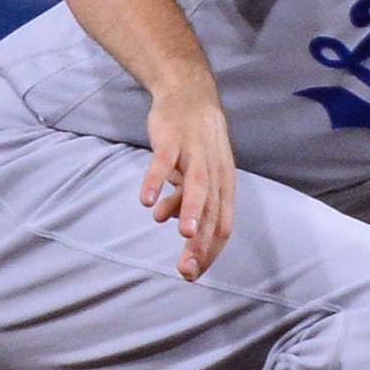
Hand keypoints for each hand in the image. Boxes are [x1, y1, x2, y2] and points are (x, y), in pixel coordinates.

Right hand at [143, 89, 238, 277]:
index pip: (222, 224)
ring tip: (183, 234)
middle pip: (212, 211)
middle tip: (185, 269)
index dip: (210, 251)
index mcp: (224, 184)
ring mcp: (194, 153)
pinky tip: (145, 201)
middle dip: (199, 243)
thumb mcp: (196, 174)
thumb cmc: (196, 143)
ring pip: (197, 185)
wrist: (189, 95)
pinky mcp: (173, 139)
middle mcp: (214, 171)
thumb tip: (172, 223)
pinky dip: (156, 181)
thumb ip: (186, 200)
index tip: (193, 274)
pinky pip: (164, 162)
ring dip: (191, 210)